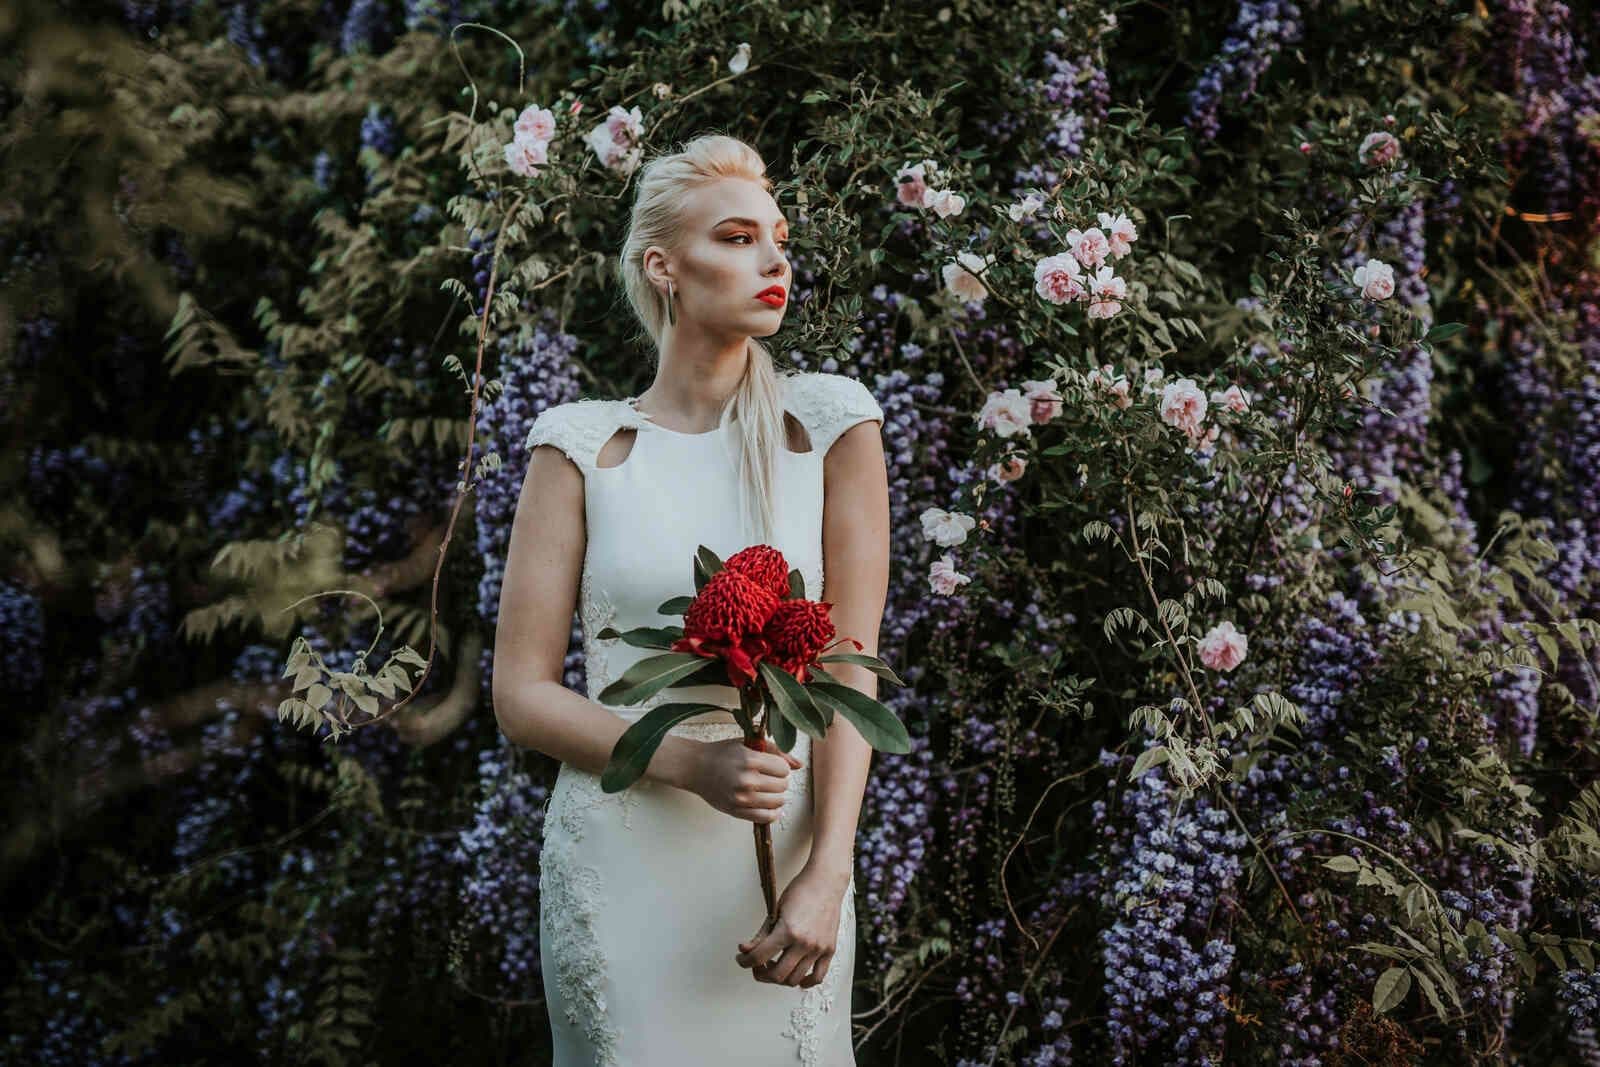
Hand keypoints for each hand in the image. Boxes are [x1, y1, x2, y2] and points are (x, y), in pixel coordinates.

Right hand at [688, 736, 802, 823]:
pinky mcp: (736, 811)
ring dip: (777, 796)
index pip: (784, 769)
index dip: (781, 767)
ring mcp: (741, 798)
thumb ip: (775, 751)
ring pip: (777, 802)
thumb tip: (799, 765)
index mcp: (749, 760)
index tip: (773, 766)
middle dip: (780, 781)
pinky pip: (766, 817)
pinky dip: (773, 813)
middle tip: (769, 777)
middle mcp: (746, 780)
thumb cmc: (723, 753)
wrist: (696, 768)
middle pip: (782, 786)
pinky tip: (770, 805)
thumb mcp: (748, 744)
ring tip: (768, 790)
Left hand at [734, 866, 845, 987]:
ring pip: (794, 980)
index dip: (745, 961)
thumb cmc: (800, 892)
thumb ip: (761, 934)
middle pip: (776, 974)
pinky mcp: (829, 950)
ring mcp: (818, 949)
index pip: (759, 957)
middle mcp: (804, 943)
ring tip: (774, 966)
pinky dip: (804, 982)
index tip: (741, 959)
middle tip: (756, 965)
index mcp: (787, 931)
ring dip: (779, 978)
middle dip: (761, 973)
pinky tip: (795, 977)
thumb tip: (744, 950)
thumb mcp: (775, 911)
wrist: (826, 882)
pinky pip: (817, 977)